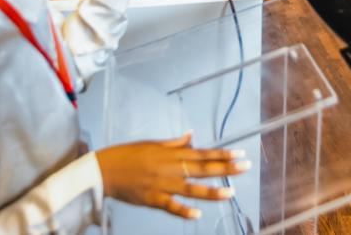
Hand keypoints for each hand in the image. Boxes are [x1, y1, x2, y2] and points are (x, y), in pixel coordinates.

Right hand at [96, 133, 250, 219]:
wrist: (104, 169)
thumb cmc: (128, 154)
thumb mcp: (152, 144)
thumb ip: (174, 143)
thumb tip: (191, 136)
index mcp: (171, 153)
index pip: (202, 153)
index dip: (222, 154)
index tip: (239, 154)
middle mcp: (170, 167)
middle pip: (202, 169)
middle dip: (226, 168)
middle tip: (245, 166)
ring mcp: (162, 184)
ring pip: (191, 189)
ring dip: (212, 191)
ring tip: (231, 192)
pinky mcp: (152, 199)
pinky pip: (171, 206)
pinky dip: (183, 210)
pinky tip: (198, 213)